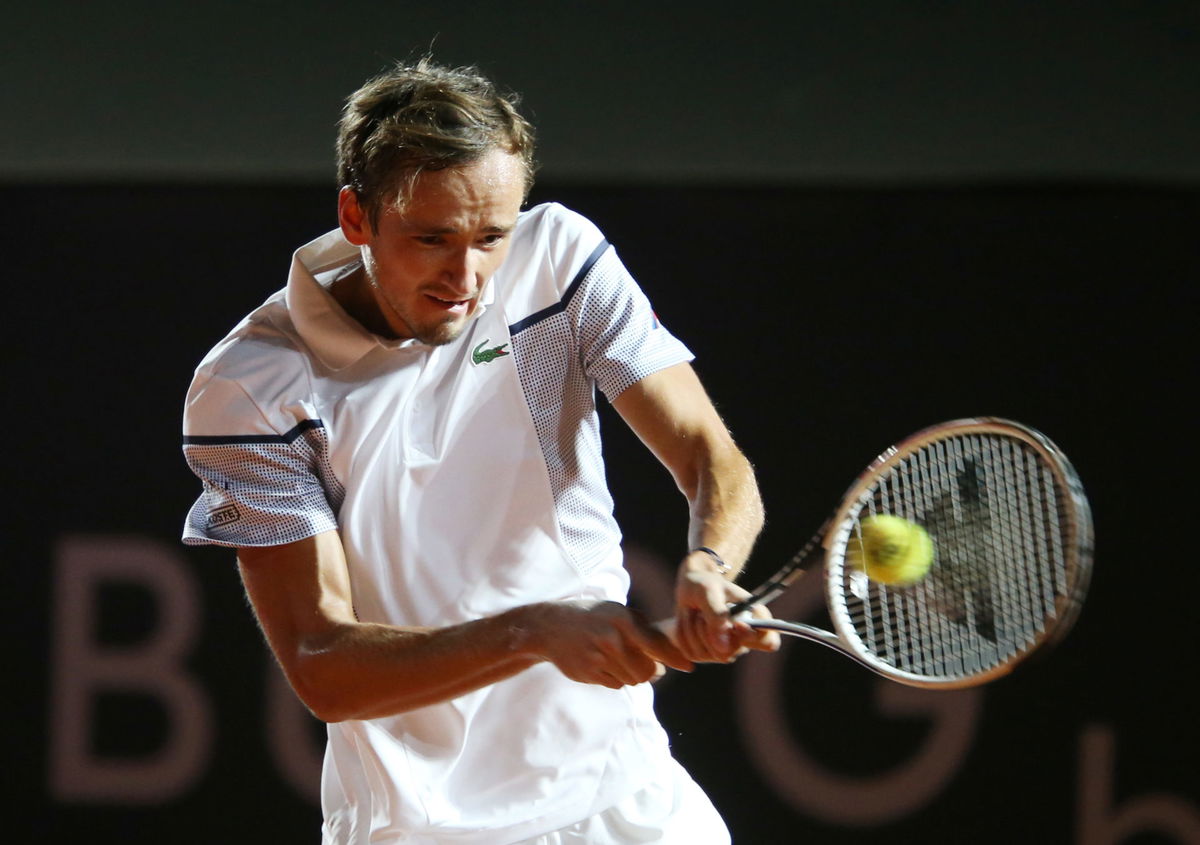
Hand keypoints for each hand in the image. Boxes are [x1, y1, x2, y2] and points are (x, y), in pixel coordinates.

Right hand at [520, 600, 693, 688]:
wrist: (551, 627)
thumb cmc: (592, 617)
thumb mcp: (617, 612)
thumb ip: (642, 631)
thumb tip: (664, 663)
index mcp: (623, 620)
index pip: (656, 644)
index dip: (675, 657)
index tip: (689, 667)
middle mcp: (612, 638)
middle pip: (647, 671)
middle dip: (647, 669)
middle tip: (635, 658)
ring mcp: (599, 658)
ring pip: (632, 680)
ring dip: (630, 674)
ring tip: (615, 658)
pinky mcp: (589, 673)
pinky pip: (616, 685)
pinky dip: (615, 678)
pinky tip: (602, 663)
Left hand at [673, 552, 780, 662]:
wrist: (689, 588)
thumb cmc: (705, 585)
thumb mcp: (709, 591)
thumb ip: (717, 616)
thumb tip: (723, 648)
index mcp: (755, 620)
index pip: (769, 642)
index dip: (753, 637)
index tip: (736, 623)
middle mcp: (743, 640)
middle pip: (728, 653)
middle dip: (708, 630)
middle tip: (702, 611)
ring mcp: (725, 650)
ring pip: (705, 654)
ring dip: (692, 630)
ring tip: (696, 612)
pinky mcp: (705, 654)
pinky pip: (691, 654)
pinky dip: (684, 637)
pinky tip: (688, 623)